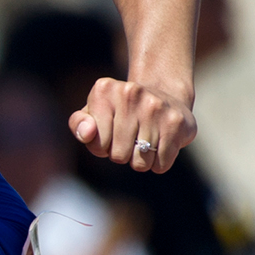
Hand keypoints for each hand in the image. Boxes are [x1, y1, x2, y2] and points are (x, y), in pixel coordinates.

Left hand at [70, 78, 195, 172]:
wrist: (165, 96)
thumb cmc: (119, 113)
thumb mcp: (93, 114)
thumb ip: (79, 124)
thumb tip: (87, 133)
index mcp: (104, 90)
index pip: (98, 144)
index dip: (102, 147)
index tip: (109, 133)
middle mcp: (131, 93)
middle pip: (119, 156)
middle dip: (121, 154)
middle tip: (129, 138)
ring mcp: (156, 106)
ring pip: (141, 163)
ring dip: (140, 160)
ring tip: (144, 139)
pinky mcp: (176, 122)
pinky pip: (161, 164)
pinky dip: (159, 162)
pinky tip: (160, 143)